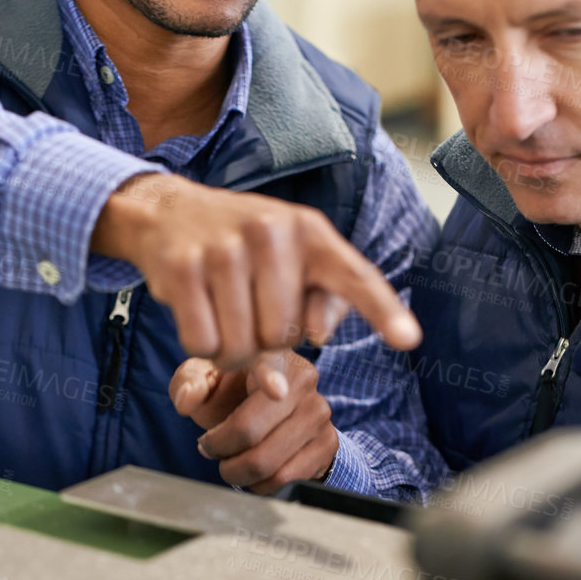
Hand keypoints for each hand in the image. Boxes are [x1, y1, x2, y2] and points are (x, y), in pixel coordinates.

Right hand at [91, 173, 420, 379]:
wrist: (171, 212)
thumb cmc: (245, 252)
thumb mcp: (291, 266)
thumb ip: (313, 312)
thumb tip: (296, 367)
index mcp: (311, 232)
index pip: (355, 277)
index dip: (383, 312)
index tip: (409, 340)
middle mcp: (271, 232)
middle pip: (283, 336)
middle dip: (265, 342)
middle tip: (250, 310)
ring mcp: (224, 248)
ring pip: (241, 348)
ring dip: (231, 351)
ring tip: (225, 313)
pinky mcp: (184, 267)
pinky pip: (202, 344)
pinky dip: (201, 346)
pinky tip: (199, 313)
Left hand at [170, 351, 338, 493]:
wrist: (276, 409)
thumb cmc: (232, 391)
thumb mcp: (205, 380)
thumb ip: (187, 384)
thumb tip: (187, 400)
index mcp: (272, 355)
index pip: (268, 367)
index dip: (270, 378)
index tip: (273, 388)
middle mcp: (303, 380)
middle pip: (252, 431)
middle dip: (220, 451)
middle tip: (211, 450)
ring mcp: (319, 413)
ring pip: (269, 463)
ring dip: (238, 473)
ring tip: (230, 463)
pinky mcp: (328, 443)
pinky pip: (288, 478)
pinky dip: (261, 485)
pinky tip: (253, 474)